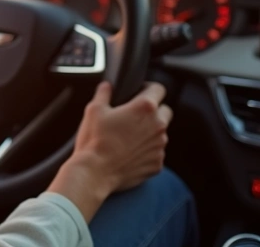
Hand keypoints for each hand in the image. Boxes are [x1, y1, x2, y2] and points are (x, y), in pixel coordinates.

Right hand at [47, 81, 171, 219]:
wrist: (95, 173)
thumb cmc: (94, 140)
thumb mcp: (94, 110)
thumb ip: (104, 93)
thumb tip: (107, 86)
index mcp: (145, 108)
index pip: (159, 89)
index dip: (149, 88)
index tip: (140, 92)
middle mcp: (158, 126)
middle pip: (165, 111)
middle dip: (154, 111)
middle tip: (134, 116)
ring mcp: (159, 147)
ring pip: (160, 134)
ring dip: (149, 133)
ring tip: (128, 138)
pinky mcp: (157, 165)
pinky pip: (155, 154)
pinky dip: (146, 153)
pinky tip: (129, 154)